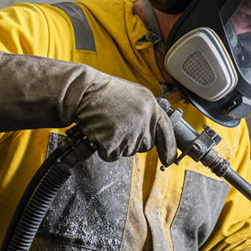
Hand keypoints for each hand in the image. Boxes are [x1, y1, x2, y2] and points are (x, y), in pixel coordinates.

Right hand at [0, 52, 176, 163]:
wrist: (81, 91)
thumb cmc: (102, 93)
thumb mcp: (133, 97)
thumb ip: (145, 114)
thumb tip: (152, 133)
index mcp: (151, 105)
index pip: (166, 131)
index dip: (169, 148)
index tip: (170, 160)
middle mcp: (145, 118)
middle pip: (145, 146)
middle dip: (132, 141)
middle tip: (116, 125)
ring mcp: (131, 131)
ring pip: (128, 152)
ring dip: (116, 144)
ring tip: (106, 124)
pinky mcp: (115, 142)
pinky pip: (112, 156)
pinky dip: (103, 149)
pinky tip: (99, 133)